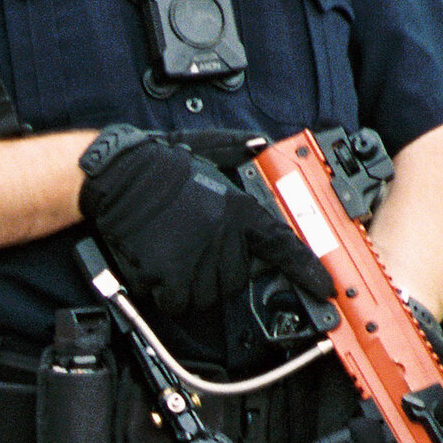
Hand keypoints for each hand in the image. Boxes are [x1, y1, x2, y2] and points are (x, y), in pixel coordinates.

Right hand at [78, 128, 329, 320]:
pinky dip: (166, 291)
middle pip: (235, 278)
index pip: (282, 245)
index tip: (324, 288)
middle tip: (192, 244)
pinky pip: (176, 301)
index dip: (306, 270)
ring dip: (189, 282)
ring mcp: (198, 259)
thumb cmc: (157, 164)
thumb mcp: (205, 147)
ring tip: (171, 250)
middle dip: (216, 269)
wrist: (117, 176)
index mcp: (238, 210)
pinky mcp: (170, 275)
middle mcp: (224, 237)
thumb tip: (257, 141)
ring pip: (205, 294)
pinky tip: (156, 264)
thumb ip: (235, 147)